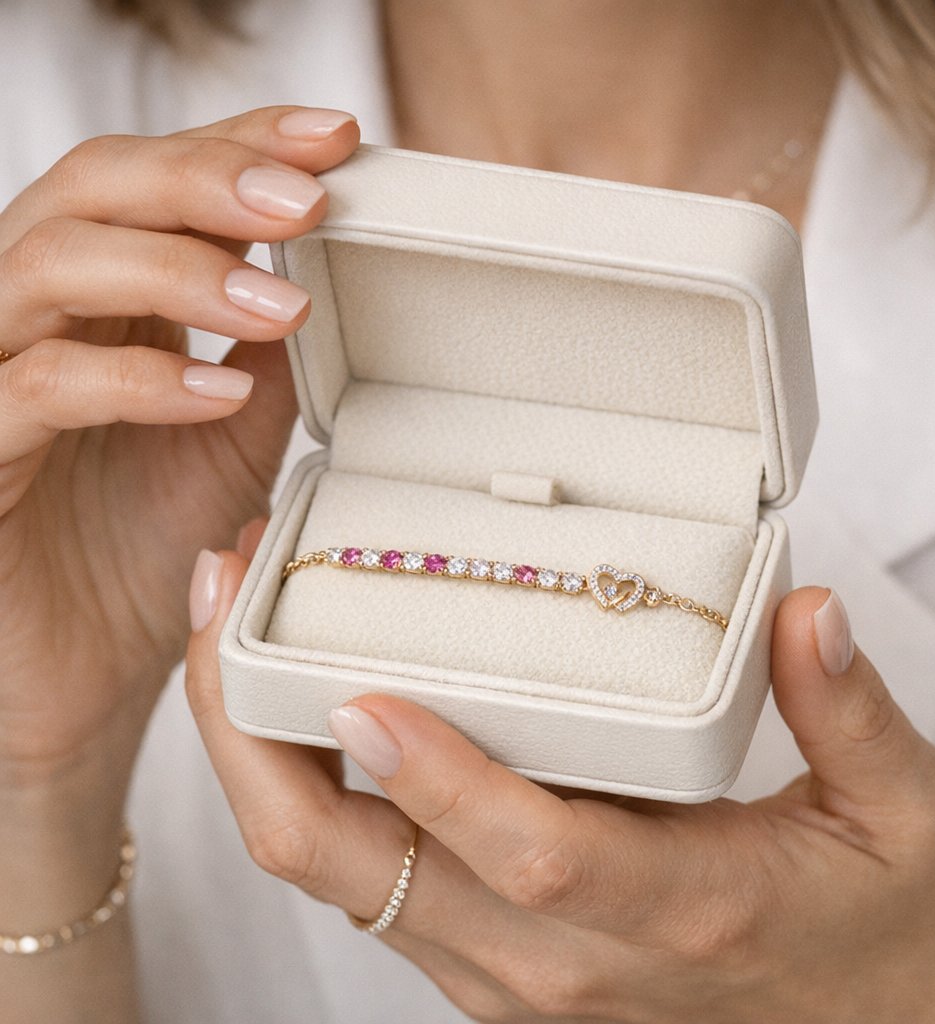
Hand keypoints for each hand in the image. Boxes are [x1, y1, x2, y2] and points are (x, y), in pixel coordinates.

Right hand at [0, 107, 358, 820]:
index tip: (336, 138)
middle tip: (306, 197)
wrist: (89, 665)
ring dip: (177, 270)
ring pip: (52, 263)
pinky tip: (217, 394)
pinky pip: (38, 385)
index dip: (241, 143)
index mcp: (107, 296)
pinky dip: (134, 379)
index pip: (163, 183)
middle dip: (206, 177)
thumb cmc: (151, 544)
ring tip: (280, 305)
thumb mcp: (234, 438)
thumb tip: (332, 279)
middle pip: (97, 187)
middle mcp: (40, 312)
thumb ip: (266, 358)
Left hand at [187, 539, 934, 1023]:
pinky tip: (294, 704)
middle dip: (261, 747)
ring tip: (231, 628)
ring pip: (341, 878)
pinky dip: (309, 796)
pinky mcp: (492, 962)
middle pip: (367, 871)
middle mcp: (564, 957)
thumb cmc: (881, 923)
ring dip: (264, 760)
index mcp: (672, 908)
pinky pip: (366, 882)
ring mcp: (512, 971)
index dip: (436, 778)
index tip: (358, 692)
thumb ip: (850, 709)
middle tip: (221, 608)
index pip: (528, 851)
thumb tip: (806, 610)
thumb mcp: (902, 811)